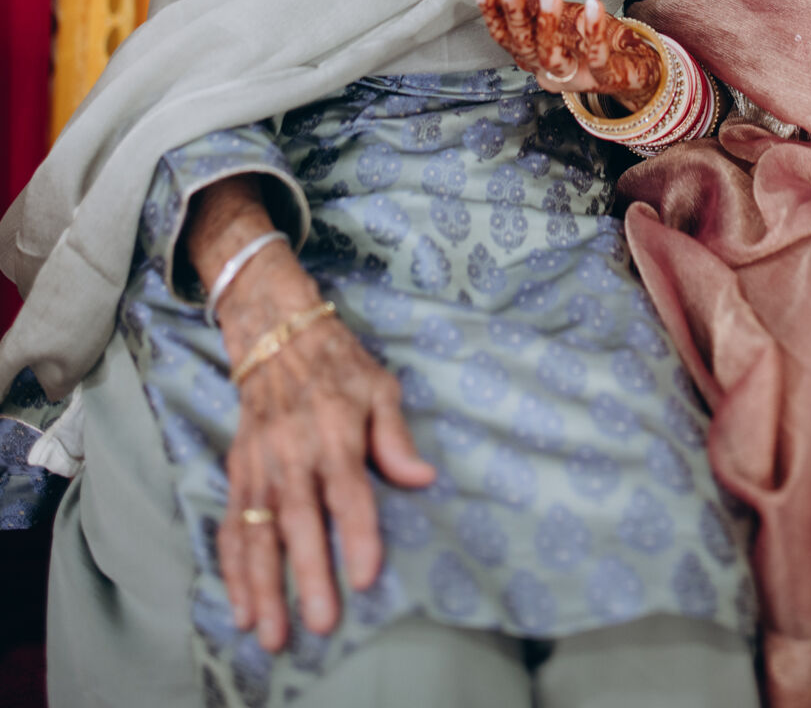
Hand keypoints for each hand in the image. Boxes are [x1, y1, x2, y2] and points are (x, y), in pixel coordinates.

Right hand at [216, 245, 433, 650]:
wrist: (276, 334)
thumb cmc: (339, 365)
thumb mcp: (380, 386)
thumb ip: (395, 437)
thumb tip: (423, 478)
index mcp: (336, 431)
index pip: (349, 490)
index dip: (359, 534)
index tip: (366, 576)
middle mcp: (293, 452)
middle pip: (300, 520)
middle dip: (307, 574)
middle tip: (318, 623)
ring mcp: (260, 465)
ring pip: (258, 532)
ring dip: (261, 585)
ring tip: (266, 631)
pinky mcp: (238, 471)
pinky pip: (233, 525)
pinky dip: (232, 568)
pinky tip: (240, 605)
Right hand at [469, 0, 661, 109]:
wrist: (634, 69)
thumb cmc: (589, 43)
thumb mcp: (558, 19)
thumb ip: (529, 6)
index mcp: (533, 57)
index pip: (505, 37)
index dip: (491, 14)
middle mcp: (549, 71)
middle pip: (524, 46)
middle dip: (514, 15)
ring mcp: (576, 77)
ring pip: (552, 56)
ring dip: (548, 23)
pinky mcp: (605, 78)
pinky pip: (597, 57)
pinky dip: (594, 32)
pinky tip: (593, 4)